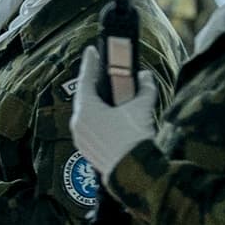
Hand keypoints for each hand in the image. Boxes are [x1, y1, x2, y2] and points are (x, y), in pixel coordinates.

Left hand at [65, 45, 159, 177]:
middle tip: (102, 71)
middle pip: (84, 97)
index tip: (92, 51)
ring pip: (87, 114)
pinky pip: (90, 128)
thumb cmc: (134, 139)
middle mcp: (78, 125)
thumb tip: (145, 77)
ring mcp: (81, 139)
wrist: (135, 173)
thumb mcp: (141, 108)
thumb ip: (144, 88)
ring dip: (97, 103)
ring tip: (108, 93)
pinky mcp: (88, 151)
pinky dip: (98, 118)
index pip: (85, 80)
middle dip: (94, 84)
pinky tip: (110, 116)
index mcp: (86, 111)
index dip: (90, 63)